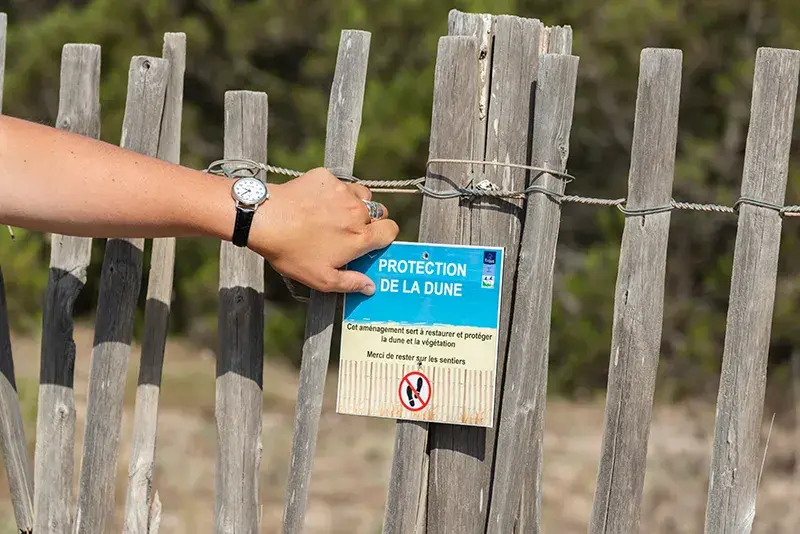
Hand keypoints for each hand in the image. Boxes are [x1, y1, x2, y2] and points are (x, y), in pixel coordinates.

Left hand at [249, 168, 398, 295]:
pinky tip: (316, 202)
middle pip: (378, 212)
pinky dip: (333, 192)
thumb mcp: (321, 278)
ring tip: (336, 214)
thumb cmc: (292, 251)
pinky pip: (339, 183)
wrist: (265, 219)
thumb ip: (351, 283)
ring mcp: (342, 192)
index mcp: (361, 236)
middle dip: (369, 221)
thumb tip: (370, 287)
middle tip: (349, 230)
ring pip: (362, 195)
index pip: (391, 230)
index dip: (384, 236)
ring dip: (355, 204)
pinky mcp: (326, 178)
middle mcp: (357, 211)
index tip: (372, 241)